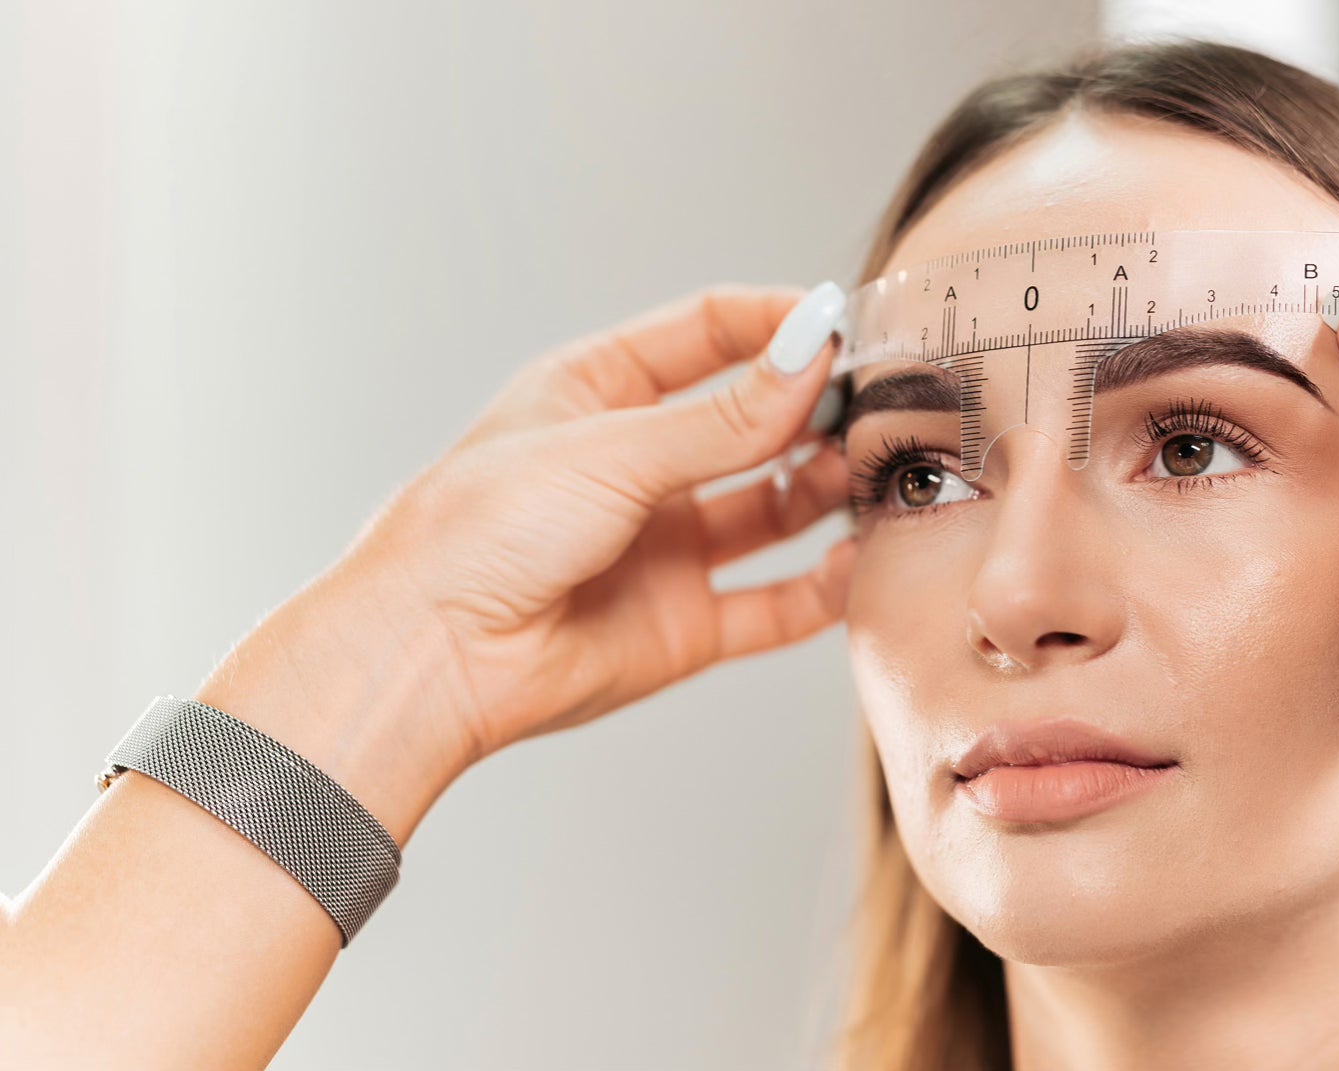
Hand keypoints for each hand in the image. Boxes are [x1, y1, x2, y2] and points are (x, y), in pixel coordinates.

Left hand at [330, 282, 856, 765]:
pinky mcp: (684, 624)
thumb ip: (722, 418)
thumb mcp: (608, 450)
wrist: (429, 660)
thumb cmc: (477, 535)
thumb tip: (808, 358)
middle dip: (816, 407)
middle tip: (879, 401)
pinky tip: (856, 560)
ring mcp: (665, 545)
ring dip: (827, 490)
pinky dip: (824, 585)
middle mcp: (639, 466)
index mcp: (600, 392)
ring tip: (873, 476)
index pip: (710, 333)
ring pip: (776, 507)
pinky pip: (776, 601)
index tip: (843, 323)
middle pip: (754, 420)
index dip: (779, 323)